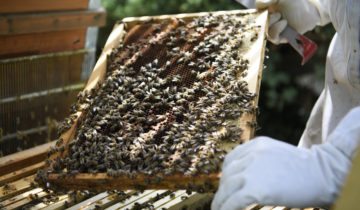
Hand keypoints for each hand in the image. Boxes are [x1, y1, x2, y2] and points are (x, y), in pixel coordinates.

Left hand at [211, 136, 351, 208]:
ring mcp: (252, 170)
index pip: (231, 159)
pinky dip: (225, 208)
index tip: (225, 184)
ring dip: (221, 201)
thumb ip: (260, 160)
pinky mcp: (255, 189)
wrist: (324, 173)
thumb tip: (245, 177)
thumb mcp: (277, 154)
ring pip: (227, 188)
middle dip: (223, 188)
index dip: (226, 173)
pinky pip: (233, 201)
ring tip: (219, 209)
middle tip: (222, 199)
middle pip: (228, 173)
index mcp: (256, 145)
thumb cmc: (305, 167)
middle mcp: (251, 154)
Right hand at [254, 0, 322, 43]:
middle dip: (265, 19)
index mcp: (265, 13)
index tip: (260, 11)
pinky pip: (274, 39)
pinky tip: (284, 22)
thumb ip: (267, 0)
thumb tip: (257, 5)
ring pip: (265, 33)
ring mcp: (275, 30)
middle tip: (276, 12)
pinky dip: (277, 30)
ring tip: (280, 16)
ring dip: (271, 24)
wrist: (309, 6)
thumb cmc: (294, 0)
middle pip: (258, 26)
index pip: (254, 18)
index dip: (255, 17)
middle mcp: (269, 23)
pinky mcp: (283, 37)